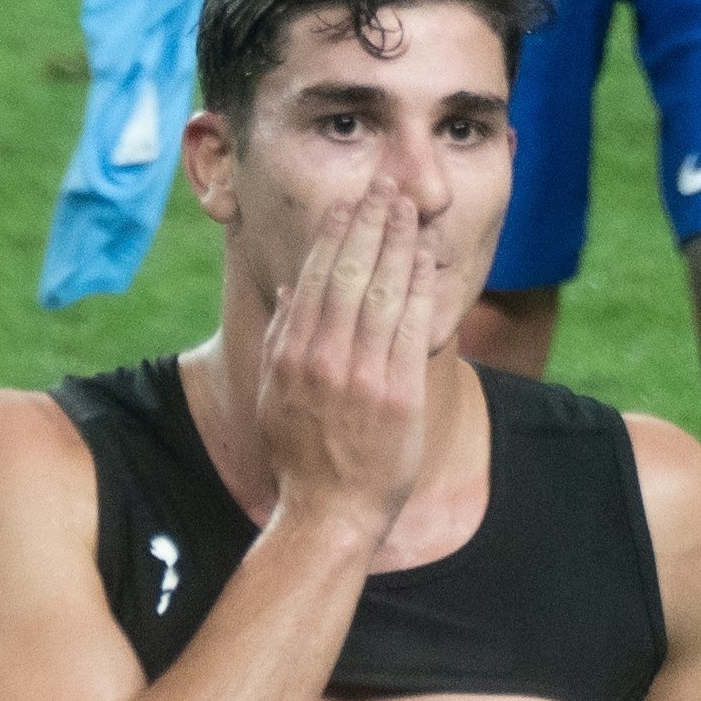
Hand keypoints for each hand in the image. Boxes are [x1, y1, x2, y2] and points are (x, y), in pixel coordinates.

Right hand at [258, 179, 435, 547]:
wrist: (330, 512)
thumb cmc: (302, 458)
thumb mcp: (275, 397)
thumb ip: (283, 340)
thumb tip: (292, 290)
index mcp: (292, 356)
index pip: (314, 279)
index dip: (333, 235)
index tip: (347, 203)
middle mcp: (323, 361)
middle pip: (347, 275)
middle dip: (368, 224)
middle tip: (383, 187)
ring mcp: (362, 377)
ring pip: (380, 292)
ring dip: (395, 243)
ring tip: (406, 208)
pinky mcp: (398, 394)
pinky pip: (409, 327)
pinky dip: (417, 287)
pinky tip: (424, 257)